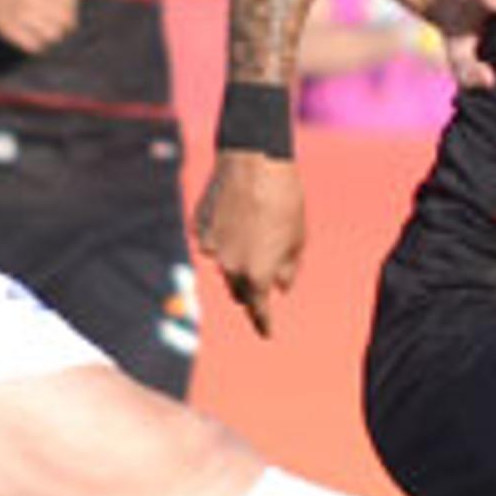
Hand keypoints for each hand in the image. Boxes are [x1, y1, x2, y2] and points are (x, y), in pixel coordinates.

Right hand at [0, 0, 77, 52]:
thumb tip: (72, 6)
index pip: (69, 0)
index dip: (73, 9)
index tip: (70, 13)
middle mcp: (31, 0)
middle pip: (63, 19)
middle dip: (67, 25)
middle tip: (64, 28)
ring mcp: (20, 16)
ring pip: (52, 35)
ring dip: (54, 36)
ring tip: (50, 34)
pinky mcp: (10, 30)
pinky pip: (34, 45)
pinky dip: (39, 45)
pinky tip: (37, 40)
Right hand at [192, 149, 306, 336]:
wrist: (254, 161)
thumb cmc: (284, 200)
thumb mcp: (297, 238)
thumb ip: (287, 270)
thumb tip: (280, 288)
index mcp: (257, 275)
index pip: (258, 310)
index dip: (263, 323)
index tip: (267, 333)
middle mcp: (229, 267)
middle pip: (238, 290)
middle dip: (251, 288)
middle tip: (265, 273)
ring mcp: (210, 248)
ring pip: (223, 266)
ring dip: (236, 260)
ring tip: (253, 231)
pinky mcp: (198, 228)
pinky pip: (211, 243)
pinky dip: (222, 239)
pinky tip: (235, 215)